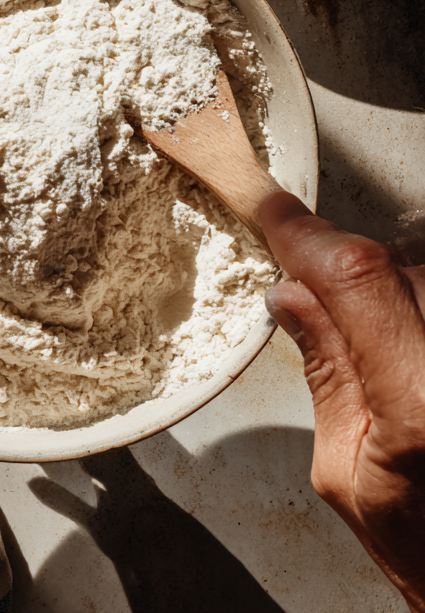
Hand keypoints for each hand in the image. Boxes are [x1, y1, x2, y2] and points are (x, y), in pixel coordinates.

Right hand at [261, 192, 424, 612]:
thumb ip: (325, 374)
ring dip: (391, 292)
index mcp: (422, 406)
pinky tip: (408, 351)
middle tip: (322, 313)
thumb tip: (294, 297)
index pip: (358, 277)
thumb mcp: (342, 473)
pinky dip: (416, 304)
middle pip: (395, 267)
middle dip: (344, 274)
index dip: (307, 234)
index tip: (274, 211)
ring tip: (388, 358)